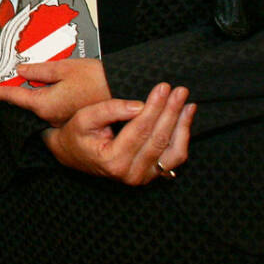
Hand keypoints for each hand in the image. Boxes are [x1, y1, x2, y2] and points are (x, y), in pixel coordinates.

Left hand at [0, 57, 110, 125]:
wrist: (126, 92)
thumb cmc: (99, 80)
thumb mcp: (66, 68)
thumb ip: (40, 71)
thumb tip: (21, 71)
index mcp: (45, 104)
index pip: (14, 97)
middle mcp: (51, 115)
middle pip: (26, 99)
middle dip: (15, 87)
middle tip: (4, 75)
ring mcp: (61, 117)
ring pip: (40, 101)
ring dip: (32, 89)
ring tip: (28, 74)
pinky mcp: (72, 115)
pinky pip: (53, 103)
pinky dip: (46, 92)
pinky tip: (50, 82)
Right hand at [42, 82, 195, 184]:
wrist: (74, 156)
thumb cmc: (77, 135)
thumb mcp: (84, 118)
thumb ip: (109, 110)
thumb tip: (139, 105)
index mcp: (113, 160)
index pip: (141, 129)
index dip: (154, 107)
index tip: (163, 87)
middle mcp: (131, 173)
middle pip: (159, 138)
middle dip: (171, 112)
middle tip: (180, 91)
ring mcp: (143, 176)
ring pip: (173, 151)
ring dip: (182, 125)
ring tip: (188, 104)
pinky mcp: (151, 174)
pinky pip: (174, 157)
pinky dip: (183, 137)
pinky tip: (185, 118)